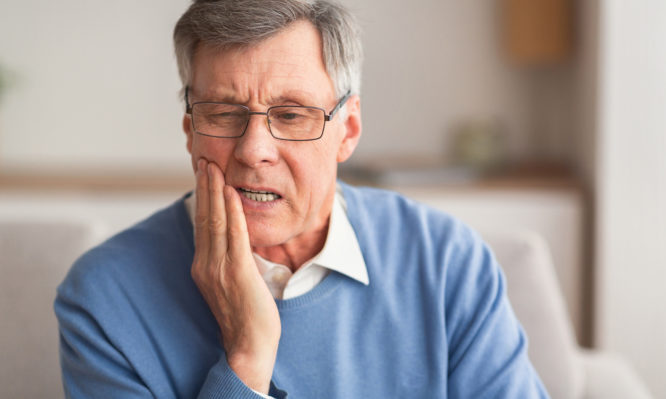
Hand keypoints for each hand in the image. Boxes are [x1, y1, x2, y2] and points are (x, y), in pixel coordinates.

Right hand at [191, 159, 280, 393]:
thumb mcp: (231, 280)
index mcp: (202, 266)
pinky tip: (232, 193)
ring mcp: (218, 268)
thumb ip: (229, 257)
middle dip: (204, 187)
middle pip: (204, 218)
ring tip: (213, 167)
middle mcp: (206, 264)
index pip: (202, 224)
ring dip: (215, 192)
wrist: (249, 343)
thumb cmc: (245, 313)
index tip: (203, 174)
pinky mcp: (236, 272)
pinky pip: (233, 235)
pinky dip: (232, 211)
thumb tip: (235, 235)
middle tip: (204, 160)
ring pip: (215, 222)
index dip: (202, 198)